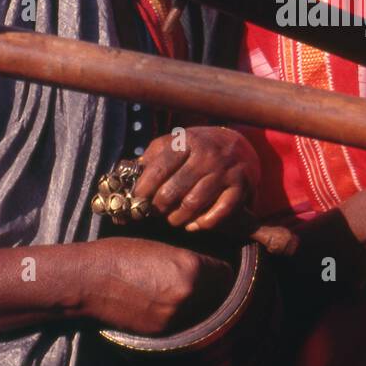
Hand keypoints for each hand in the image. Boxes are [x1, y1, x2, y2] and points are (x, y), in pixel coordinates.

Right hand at [80, 237, 233, 335]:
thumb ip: (188, 260)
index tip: (212, 270)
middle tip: (202, 284)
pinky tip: (168, 306)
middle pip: (220, 297)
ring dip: (200, 306)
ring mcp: (175, 317)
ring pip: (204, 313)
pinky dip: (181, 317)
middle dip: (213, 290)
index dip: (218, 271)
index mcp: (191, 268)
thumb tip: (207, 270)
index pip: (226, 274)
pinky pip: (184, 324)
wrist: (86, 280)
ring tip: (184, 295)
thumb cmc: (120, 254)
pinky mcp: (160, 332)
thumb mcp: (162, 247)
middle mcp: (188, 295)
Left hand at [134, 126, 260, 231]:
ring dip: (177, 218)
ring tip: (172, 219)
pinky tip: (193, 224)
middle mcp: (207, 155)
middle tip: (154, 211)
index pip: (159, 168)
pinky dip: (203, 223)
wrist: (237, 145)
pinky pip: (219, 213)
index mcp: (187, 141)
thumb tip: (126, 178)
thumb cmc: (197, 148)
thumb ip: (152, 158)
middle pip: (173, 190)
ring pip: (193, 204)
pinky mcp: (240, 187)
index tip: (136, 199)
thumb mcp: (175, 143)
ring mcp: (225, 171)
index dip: (144, 188)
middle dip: (158, 206)